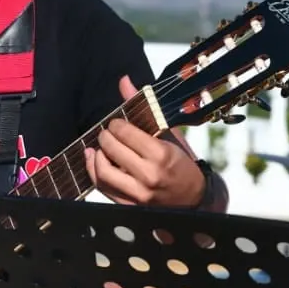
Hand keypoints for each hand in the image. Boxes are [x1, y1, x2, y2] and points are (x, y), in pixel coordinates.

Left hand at [83, 75, 205, 207]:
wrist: (193, 199)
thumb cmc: (181, 165)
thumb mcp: (168, 135)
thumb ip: (143, 108)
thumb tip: (124, 81)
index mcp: (161, 154)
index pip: (126, 133)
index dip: (116, 124)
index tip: (117, 123)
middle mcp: (149, 175)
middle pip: (112, 150)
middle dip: (105, 137)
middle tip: (107, 133)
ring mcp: (138, 194)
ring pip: (103, 171)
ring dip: (96, 156)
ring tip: (100, 148)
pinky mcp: (130, 206)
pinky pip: (103, 188)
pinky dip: (95, 172)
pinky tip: (96, 161)